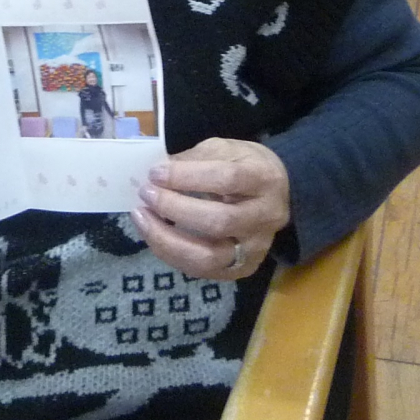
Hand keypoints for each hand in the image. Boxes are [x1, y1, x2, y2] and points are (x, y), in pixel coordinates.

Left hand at [131, 138, 289, 280]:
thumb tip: (158, 171)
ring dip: (167, 239)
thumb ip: (194, 158)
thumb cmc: (245, 166)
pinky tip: (154, 235)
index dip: (186, 177)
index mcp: (264, 179)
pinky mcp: (242, 269)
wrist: (278, 194)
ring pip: (209, 256)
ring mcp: (255, 249)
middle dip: (174, 208)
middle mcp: (265, 218)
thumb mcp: (225, 149)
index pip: (226, 179)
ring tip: (142, 218)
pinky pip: (202, 271)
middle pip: (218, 221)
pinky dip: (172, 254)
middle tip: (146, 194)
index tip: (155, 172)